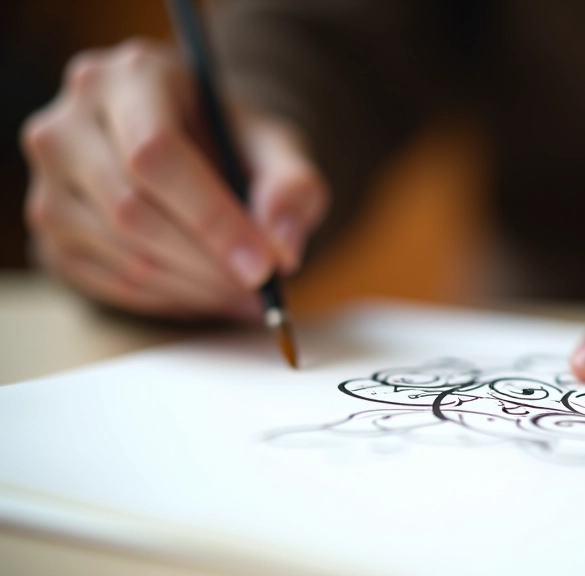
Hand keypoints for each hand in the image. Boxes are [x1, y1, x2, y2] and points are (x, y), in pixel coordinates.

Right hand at [20, 39, 327, 318]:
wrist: (192, 149)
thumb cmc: (233, 143)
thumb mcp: (278, 149)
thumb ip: (293, 187)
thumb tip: (281, 246)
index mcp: (131, 77)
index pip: (156, 154)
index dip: (213, 218)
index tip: (264, 264)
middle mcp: (70, 122)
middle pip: (132, 210)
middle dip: (208, 263)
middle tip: (261, 289)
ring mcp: (49, 180)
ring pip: (122, 255)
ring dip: (195, 289)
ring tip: (247, 294)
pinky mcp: (50, 233)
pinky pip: (111, 284)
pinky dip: (171, 301)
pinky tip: (212, 296)